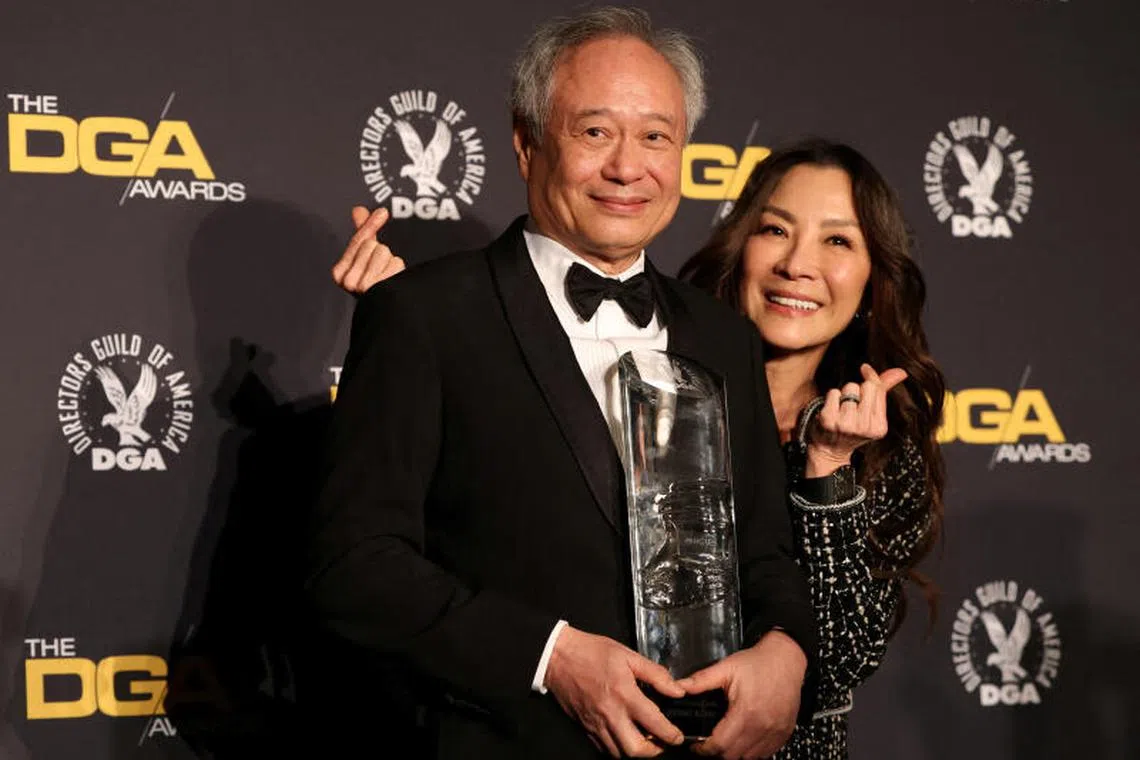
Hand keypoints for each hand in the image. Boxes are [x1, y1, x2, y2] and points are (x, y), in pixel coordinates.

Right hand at [331, 206, 405, 293]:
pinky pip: (396, 263)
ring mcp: (363, 287)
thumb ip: (362, 233)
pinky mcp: (379, 289)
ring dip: (390, 262)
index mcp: (339, 273)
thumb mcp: (366, 257)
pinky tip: (393, 282)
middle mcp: (348, 282)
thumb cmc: (377, 284)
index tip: (383, 213)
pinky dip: (398, 269)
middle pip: (372, 245)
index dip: (372, 226)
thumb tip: (359, 210)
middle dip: (381, 254)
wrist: (390, 308)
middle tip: (380, 271)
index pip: (358, 240)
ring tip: (386, 277)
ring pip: (383, 251)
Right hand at [544, 626, 685, 757]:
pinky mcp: (585, 726)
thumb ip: (656, 675)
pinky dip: (616, 747)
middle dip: (653, 751)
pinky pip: (603, 747)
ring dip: (634, 750)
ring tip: (643, 739)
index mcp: (624, 694)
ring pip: (618, 753)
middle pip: (635, 749)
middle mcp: (610, 714)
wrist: (558, 656)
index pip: (654, 724)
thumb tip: (677, 690)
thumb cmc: (592, 652)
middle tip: (661, 742)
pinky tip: (623, 735)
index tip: (678, 736)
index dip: (671, 734)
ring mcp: (596, 723)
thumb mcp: (629, 656)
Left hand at [678, 631, 806, 759]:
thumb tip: (678, 687)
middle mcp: (762, 726)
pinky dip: (752, 751)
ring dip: (735, 753)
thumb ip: (700, 680)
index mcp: (745, 712)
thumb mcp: (726, 668)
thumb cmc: (758, 663)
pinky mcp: (783, 733)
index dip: (704, 749)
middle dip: (717, 752)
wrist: (786, 658)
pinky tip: (745, 740)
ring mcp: (775, 732)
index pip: (720, 744)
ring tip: (727, 740)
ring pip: (750, 758)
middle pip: (733, 756)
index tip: (697, 746)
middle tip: (710, 742)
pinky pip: (765, 753)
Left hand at [804, 363, 906, 476]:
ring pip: (849, 388)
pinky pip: (833, 392)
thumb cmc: (852, 428)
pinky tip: (830, 411)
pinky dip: (831, 398)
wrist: (829, 451)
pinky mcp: (828, 421)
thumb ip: (884, 390)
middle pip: (865, 386)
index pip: (878, 388)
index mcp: (880, 427)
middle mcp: (865, 428)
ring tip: (841, 410)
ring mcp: (846, 425)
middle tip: (851, 405)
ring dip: (843, 394)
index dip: (870, 377)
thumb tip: (902, 371)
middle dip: (857, 390)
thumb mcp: (872, 414)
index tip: (865, 370)